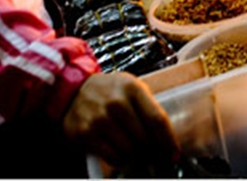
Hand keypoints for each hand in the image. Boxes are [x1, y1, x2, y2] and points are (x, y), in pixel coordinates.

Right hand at [63, 72, 178, 167]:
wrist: (72, 90)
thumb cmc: (109, 91)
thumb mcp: (132, 88)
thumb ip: (149, 108)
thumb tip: (167, 140)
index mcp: (132, 88)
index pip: (157, 119)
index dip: (169, 140)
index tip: (174, 154)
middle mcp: (116, 102)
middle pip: (145, 138)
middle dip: (151, 149)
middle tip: (150, 150)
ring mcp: (99, 119)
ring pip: (130, 150)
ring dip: (134, 153)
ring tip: (130, 145)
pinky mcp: (86, 134)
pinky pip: (113, 157)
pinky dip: (120, 158)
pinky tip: (118, 149)